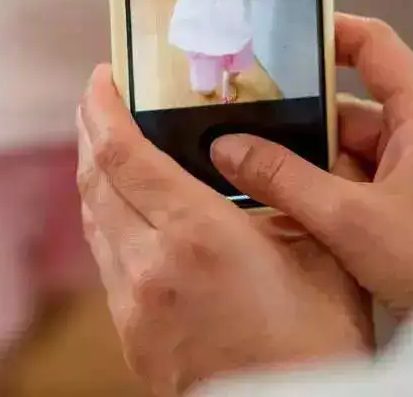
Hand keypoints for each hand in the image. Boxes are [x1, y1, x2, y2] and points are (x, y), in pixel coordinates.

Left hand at [78, 67, 372, 396]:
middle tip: (103, 100)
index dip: (103, 109)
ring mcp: (132, 305)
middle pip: (95, 181)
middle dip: (93, 133)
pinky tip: (132, 213)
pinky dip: (109, 222)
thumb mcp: (319, 246)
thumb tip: (294, 132)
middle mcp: (149, 265)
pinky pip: (106, 261)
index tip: (101, 77)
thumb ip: (294, 183)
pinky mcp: (131, 335)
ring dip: (97, 177)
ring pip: (95, 222)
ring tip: (114, 147)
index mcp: (194, 233)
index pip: (122, 154)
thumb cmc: (317, 337)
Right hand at [210, 14, 412, 320]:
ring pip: (359, 149)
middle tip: (243, 119)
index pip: (374, 45)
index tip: (278, 36)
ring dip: (315, 161)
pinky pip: (372, 180)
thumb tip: (225, 146)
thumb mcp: (349, 220)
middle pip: (355, 105)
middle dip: (302, 116)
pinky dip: (336, 188)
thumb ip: (284, 180)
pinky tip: (293, 206)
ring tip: (253, 166)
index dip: (328, 31)